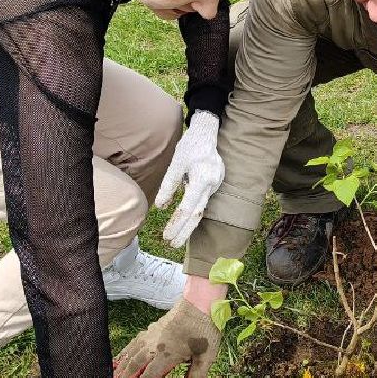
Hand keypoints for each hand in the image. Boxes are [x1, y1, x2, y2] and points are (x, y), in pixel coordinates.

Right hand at [113, 276, 224, 377]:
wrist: (199, 302)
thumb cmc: (204, 330)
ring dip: (120, 372)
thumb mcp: (206, 357)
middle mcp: (154, 346)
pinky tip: (118, 363)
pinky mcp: (149, 331)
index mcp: (167, 354)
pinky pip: (132, 345)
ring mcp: (150, 337)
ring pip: (130, 356)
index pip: (148, 377)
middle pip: (134, 368)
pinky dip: (123, 355)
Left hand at [156, 112, 224, 246]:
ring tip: (177, 237)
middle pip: (198, 214)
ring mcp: (216, 184)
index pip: (187, 207)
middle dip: (185, 231)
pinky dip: (193, 213)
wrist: (206, 133)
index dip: (176, 223)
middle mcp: (212, 184)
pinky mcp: (215, 183)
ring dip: (189, 224)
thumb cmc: (189, 146)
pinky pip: (203, 201)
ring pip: (201, 209)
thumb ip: (168, 186)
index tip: (167, 236)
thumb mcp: (175, 164)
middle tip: (173, 245)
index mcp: (203, 179)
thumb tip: (160, 207)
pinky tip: (185, 222)